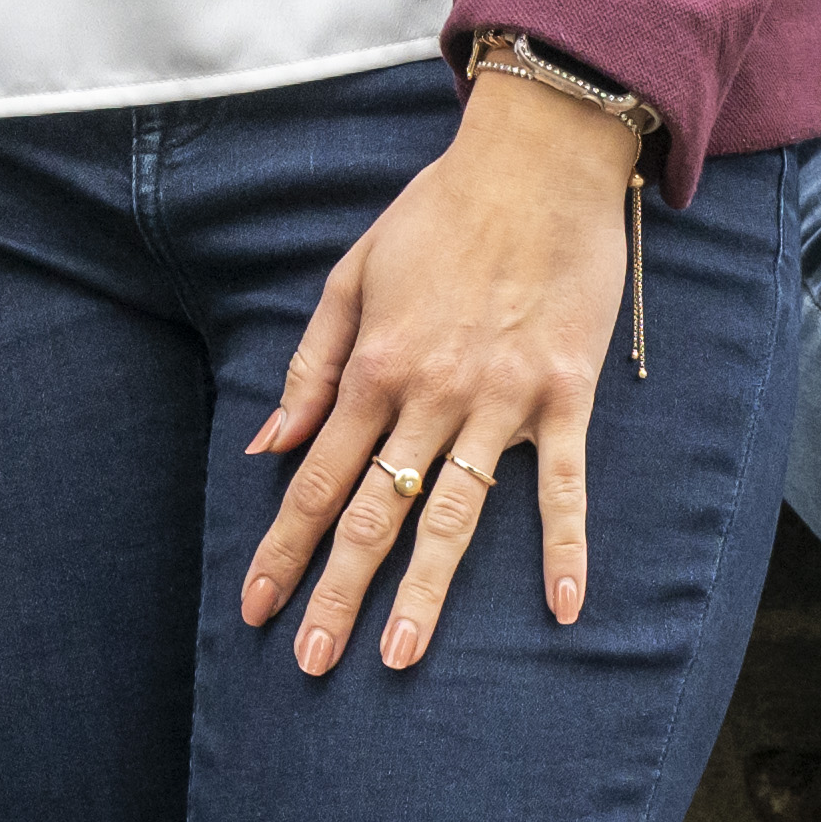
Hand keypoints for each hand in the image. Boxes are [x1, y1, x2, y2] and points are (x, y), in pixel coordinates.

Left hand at [237, 68, 640, 678]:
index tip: (257, 608)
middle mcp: (429, 393)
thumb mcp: (354, 274)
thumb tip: (267, 445)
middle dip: (336, 591)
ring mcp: (499, 399)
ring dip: (425, 590)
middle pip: (374, 511)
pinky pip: (563, 483)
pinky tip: (562, 607)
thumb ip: (310, 365)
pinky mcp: (563, 393)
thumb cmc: (439, 213)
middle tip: (311, 662)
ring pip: (454, 512)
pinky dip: (564, 545)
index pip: (316, 478)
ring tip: (399, 655)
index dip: (283, 547)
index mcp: (373, 365)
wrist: (537, 159)